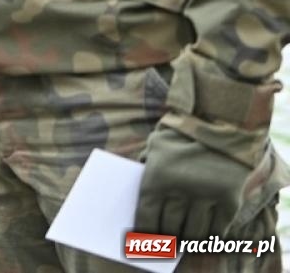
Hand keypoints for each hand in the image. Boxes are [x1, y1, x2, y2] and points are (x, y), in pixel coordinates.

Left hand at [135, 125, 250, 240]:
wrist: (222, 121)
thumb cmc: (182, 133)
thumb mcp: (155, 145)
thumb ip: (145, 166)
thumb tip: (138, 191)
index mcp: (156, 177)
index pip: (146, 217)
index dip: (144, 234)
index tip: (144, 242)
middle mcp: (179, 190)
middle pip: (170, 227)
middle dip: (166, 240)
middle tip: (165, 246)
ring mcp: (206, 196)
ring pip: (194, 231)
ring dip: (188, 241)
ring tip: (184, 244)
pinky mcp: (229, 198)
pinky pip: (219, 226)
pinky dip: (212, 235)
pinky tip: (207, 237)